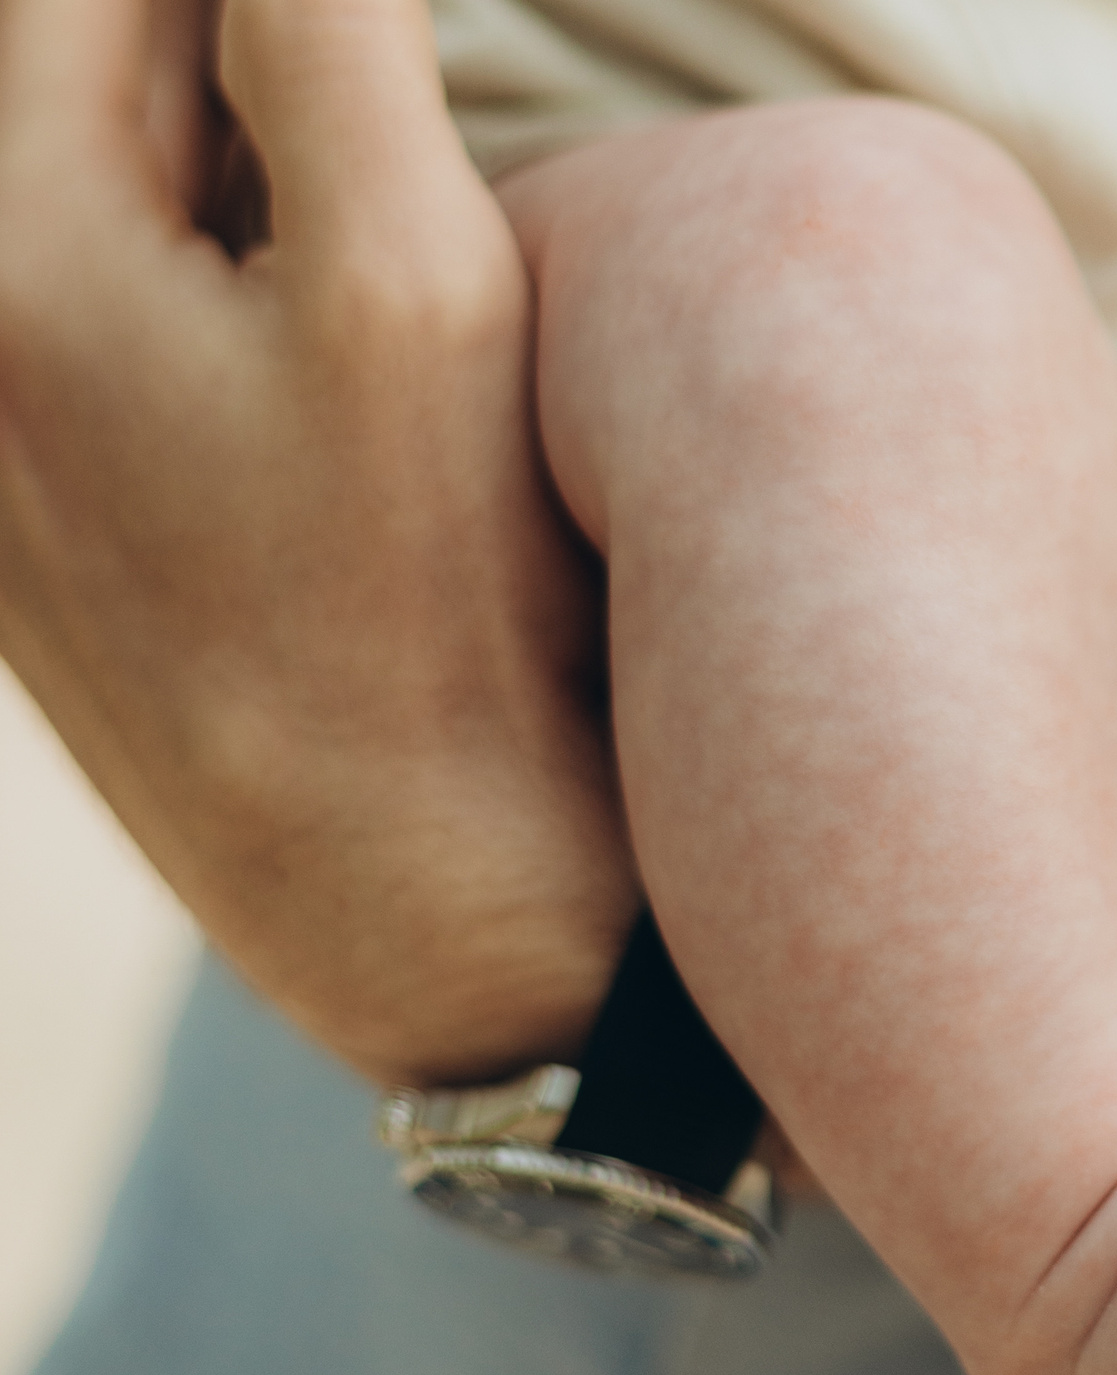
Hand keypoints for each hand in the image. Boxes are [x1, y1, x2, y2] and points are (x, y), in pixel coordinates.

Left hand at [0, 0, 635, 1085]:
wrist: (421, 911)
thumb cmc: (441, 620)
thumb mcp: (423, 295)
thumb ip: (328, 47)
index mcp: (19, 260)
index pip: (90, 1)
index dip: (252, 5)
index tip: (362, 40)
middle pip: (67, 98)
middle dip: (216, 66)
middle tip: (368, 97)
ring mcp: (0, 471)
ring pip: (83, 222)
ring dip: (209, 178)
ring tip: (349, 238)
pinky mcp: (46, 561)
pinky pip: (93, 346)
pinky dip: (195, 295)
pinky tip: (302, 367)